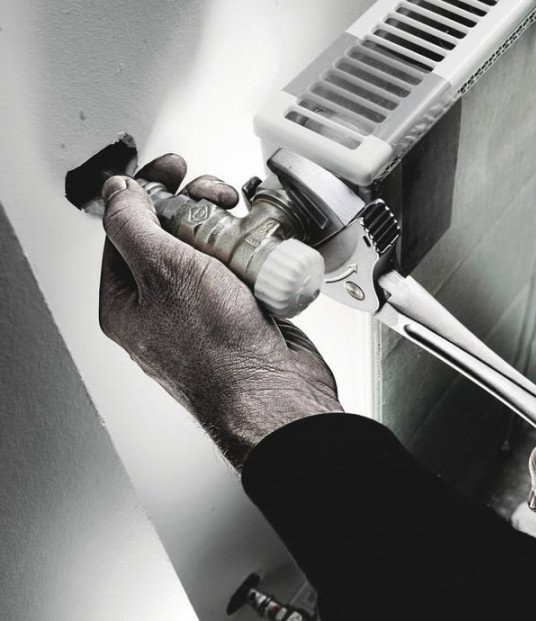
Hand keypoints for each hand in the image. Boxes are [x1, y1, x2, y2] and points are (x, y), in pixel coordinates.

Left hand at [99, 154, 340, 467]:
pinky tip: (263, 258)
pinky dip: (254, 258)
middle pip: (172, 234)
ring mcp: (205, 313)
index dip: (151, 190)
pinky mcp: (242, 316)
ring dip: (229, 233)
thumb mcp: (165, 270)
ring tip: (245, 234)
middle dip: (196, 208)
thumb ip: (133, 224)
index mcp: (126, 302)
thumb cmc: (219, 352)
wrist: (276, 394)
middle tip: (218, 198)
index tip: (175, 169)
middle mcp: (162, 308)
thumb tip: (117, 191)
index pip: (126, 228)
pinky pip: (243, 272)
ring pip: (211, 251)